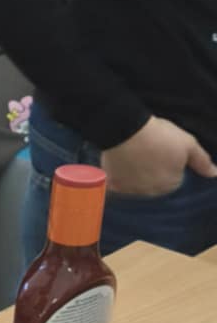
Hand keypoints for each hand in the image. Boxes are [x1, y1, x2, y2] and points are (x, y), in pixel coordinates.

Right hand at [102, 116, 216, 197]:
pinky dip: (120, 179)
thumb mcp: (187, 143)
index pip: (175, 180)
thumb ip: (202, 160)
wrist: (125, 129)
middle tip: (149, 154)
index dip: (171, 166)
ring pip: (137, 186)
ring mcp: (132, 191)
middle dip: (155, 174)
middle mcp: (153, 193)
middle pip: (156, 186)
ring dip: (137, 177)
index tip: (166, 154)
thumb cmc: (159, 136)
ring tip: (134, 157)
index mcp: (172, 184)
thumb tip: (215, 174)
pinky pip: (119, 187)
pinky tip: (120, 166)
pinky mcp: (115, 186)